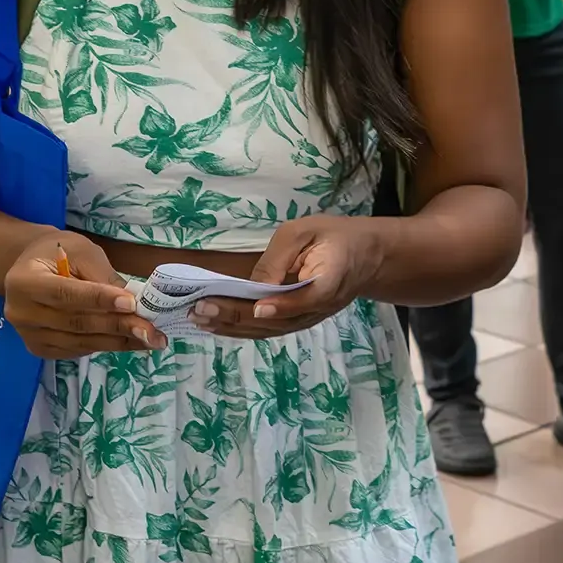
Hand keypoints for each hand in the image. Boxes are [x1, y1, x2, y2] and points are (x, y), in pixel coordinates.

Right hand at [2, 230, 158, 358]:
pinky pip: (78, 351)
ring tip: (151, 339)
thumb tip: (135, 302)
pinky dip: (107, 346)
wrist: (32, 267)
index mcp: (24, 281)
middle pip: (76, 323)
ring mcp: (29, 335)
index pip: (65, 294)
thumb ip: (103, 276)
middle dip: (118, 325)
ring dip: (119, 341)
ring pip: (81, 342)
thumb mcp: (81, 251)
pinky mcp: (40, 349)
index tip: (131, 303)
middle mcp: (21, 313)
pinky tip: (131, 342)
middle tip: (152, 329)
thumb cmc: (58, 252)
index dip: (99, 299)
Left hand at [192, 216, 391, 339]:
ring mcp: (309, 319)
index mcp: (331, 279)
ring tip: (199, 318)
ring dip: (233, 326)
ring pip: (270, 330)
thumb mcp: (306, 231)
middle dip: (238, 316)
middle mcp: (320, 307)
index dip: (284, 305)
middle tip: (202, 309)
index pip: (309, 297)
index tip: (259, 307)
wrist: (363, 257)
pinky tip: (216, 324)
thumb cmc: (331, 237)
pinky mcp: (298, 321)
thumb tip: (253, 286)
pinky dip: (241, 328)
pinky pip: (269, 329)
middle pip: (279, 320)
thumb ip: (280, 257)